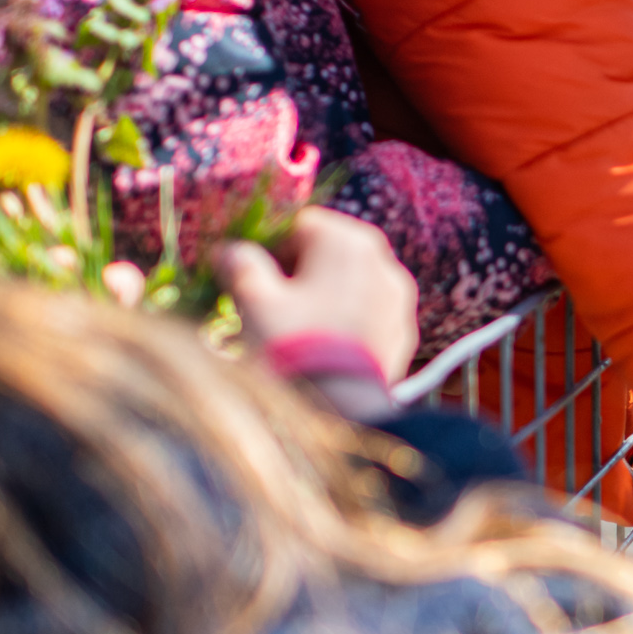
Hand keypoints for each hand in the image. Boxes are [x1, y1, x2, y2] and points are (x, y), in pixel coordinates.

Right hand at [215, 206, 418, 384]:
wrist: (341, 407)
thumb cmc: (293, 343)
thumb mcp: (253, 299)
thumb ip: (240, 263)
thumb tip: (229, 251)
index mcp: (347, 239)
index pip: (299, 226)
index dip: (271, 252)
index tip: (256, 281)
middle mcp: (382, 259)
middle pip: (328, 254)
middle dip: (299, 275)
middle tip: (275, 308)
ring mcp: (398, 296)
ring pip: (349, 284)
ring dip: (323, 298)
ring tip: (298, 331)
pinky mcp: (403, 329)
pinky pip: (367, 313)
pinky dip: (347, 321)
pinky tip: (324, 347)